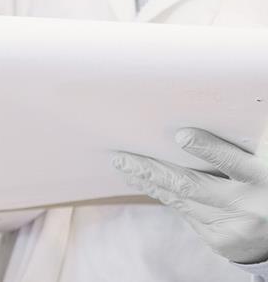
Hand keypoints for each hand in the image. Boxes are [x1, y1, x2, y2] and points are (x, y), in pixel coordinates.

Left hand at [113, 128, 267, 263]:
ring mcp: (233, 228)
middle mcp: (249, 205)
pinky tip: (149, 185)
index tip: (182, 136)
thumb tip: (190, 133)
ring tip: (125, 168)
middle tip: (121, 158)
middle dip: (151, 171)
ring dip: (151, 183)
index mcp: (264, 178)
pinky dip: (169, 197)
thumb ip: (240, 152)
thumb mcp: (264, 167)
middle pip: (190, 186)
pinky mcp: (222, 243)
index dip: (207, 149)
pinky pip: (188, 214)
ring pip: (182, 201)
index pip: (232, 162)